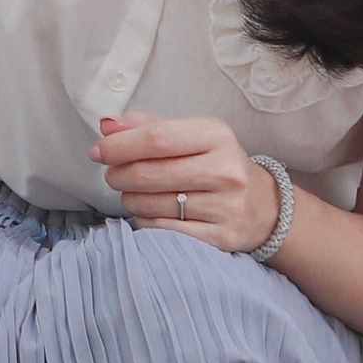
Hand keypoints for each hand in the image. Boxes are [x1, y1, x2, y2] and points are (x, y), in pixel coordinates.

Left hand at [94, 115, 280, 252]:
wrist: (264, 207)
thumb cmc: (216, 164)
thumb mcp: (192, 136)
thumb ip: (149, 127)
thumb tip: (107, 125)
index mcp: (216, 135)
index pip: (157, 138)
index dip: (120, 146)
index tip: (98, 151)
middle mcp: (225, 170)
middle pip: (149, 174)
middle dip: (119, 175)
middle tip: (113, 175)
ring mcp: (226, 207)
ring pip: (152, 204)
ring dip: (129, 199)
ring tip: (133, 193)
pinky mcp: (221, 238)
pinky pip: (163, 230)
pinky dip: (145, 221)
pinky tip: (148, 213)